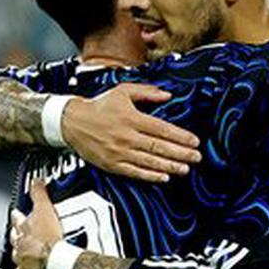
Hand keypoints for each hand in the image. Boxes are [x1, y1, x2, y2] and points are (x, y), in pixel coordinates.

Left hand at [11, 180, 62, 268]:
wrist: (55, 262)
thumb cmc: (51, 238)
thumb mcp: (45, 209)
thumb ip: (39, 193)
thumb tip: (35, 181)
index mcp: (24, 228)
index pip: (17, 218)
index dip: (17, 215)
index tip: (17, 213)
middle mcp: (19, 244)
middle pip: (15, 237)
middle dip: (16, 234)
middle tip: (19, 233)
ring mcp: (22, 260)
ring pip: (16, 255)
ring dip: (20, 253)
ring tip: (25, 253)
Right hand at [62, 83, 200, 182]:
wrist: (72, 122)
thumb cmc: (99, 106)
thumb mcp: (123, 91)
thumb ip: (146, 92)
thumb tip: (167, 95)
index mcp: (131, 117)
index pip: (161, 128)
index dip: (180, 136)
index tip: (194, 141)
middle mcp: (126, 136)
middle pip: (158, 146)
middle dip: (180, 153)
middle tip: (196, 157)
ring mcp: (119, 152)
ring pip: (149, 161)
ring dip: (169, 166)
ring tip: (185, 169)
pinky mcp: (112, 164)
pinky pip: (135, 172)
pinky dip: (150, 176)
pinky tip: (163, 177)